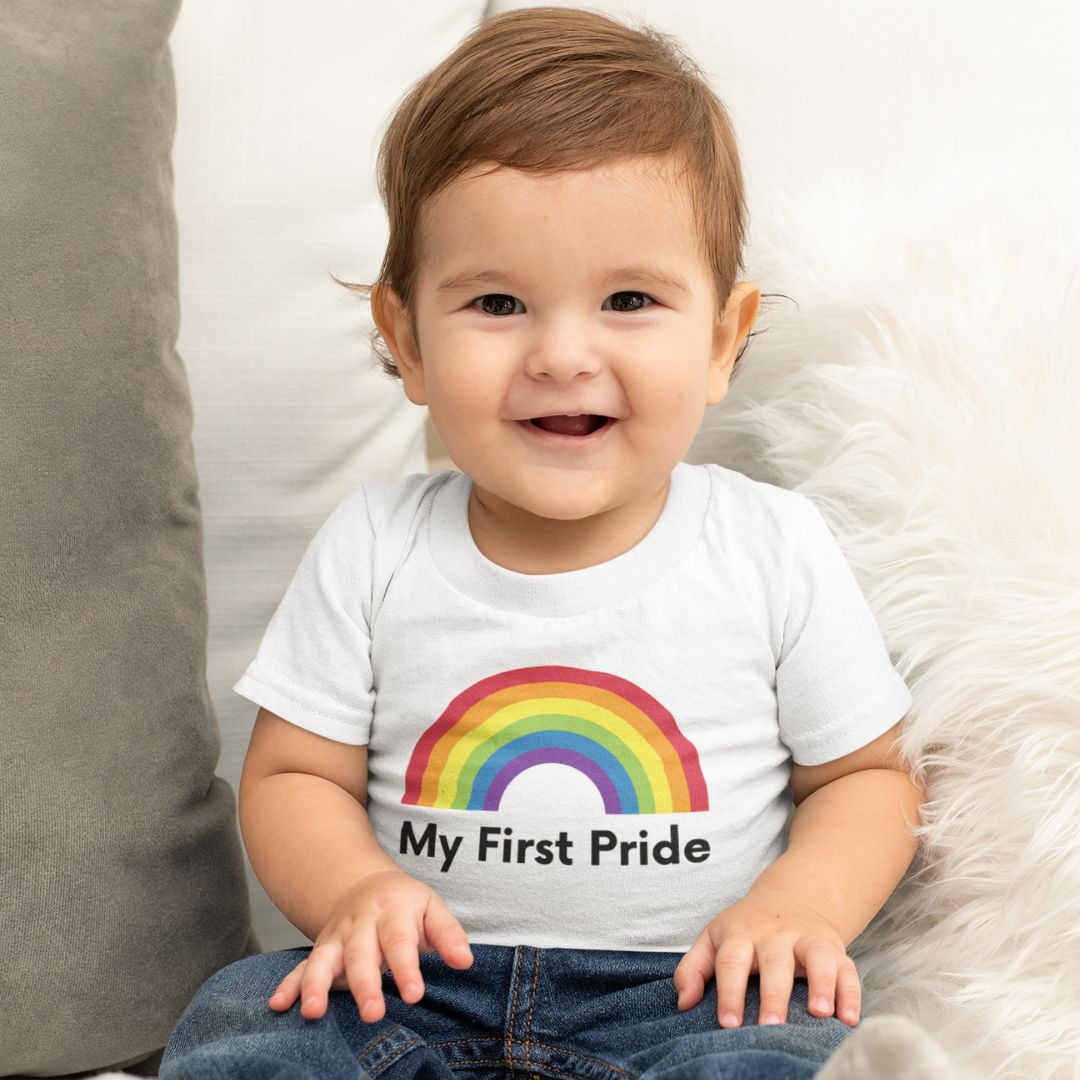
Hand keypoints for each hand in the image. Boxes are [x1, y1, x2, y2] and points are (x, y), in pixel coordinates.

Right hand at [268, 868, 473, 1021]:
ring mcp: (336, 938)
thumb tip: (464, 961)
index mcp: (392, 912)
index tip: (414, 993)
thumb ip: (448, 934)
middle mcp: (360, 925)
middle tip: (372, 1013)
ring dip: (316, 986)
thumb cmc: (405, 904)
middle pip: (360, 955)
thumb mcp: (431, 907)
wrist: (366, 885)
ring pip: (323, 960)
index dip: (406, 967)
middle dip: (364, 984)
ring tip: (313, 1011)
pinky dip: (288, 985)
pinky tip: (278, 1005)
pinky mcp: (320, 951)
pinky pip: (299, 967)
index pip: (399, 941)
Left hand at [672, 887, 860, 1028]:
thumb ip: (693, 968)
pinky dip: (851, 993)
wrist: (791, 897)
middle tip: (770, 1027)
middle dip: (774, 995)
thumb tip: (683, 1003)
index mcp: (741, 933)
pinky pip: (847, 970)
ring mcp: (808, 940)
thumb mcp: (713, 938)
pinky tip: (848, 1019)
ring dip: (820, 985)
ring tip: (818, 1014)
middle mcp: (775, 934)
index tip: (727, 1024)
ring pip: (817, 959)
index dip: (729, 992)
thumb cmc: (745, 929)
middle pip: (774, 962)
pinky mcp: (835, 950)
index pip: (732, 961)